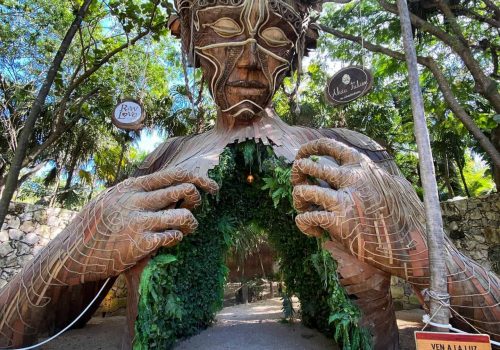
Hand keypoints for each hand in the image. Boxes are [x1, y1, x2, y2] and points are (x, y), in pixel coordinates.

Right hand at [53, 167, 218, 283]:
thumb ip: (135, 191)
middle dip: (197, 198)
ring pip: (183, 215)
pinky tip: (170, 241)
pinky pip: (172, 236)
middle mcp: (136, 200)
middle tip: (197, 208)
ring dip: (192, 223)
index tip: (212, 186)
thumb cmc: (95, 226)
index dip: (197, 178)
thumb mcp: (111, 199)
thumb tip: (163, 184)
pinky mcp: (140, 243)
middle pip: (183, 190)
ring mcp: (138, 221)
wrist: (72, 253)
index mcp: (131, 187)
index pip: (172, 174)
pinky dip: (177, 238)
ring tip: (188, 228)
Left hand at [291, 138, 426, 277]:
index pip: (328, 145)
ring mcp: (344, 199)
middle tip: (299, 187)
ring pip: (302, 191)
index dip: (309, 148)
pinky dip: (304, 224)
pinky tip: (314, 231)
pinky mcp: (338, 223)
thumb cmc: (406, 216)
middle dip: (296, 175)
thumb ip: (376, 174)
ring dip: (298, 201)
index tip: (301, 156)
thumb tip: (370, 168)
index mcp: (362, 166)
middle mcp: (351, 178)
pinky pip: (306, 217)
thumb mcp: (394, 184)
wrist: (413, 245)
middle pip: (307, 165)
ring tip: (304, 210)